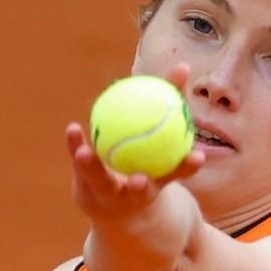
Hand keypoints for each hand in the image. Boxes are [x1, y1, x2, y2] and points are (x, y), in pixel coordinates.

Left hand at [66, 63, 204, 224]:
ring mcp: (109, 194)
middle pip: (139, 192)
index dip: (187, 168)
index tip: (197, 157)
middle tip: (139, 178)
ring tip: (84, 152)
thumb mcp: (158, 138)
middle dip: (141, 187)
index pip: (176, 176)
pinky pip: (80, 165)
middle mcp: (135, 195)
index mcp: (160, 186)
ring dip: (92, 168)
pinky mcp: (87, 188)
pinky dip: (75, 146)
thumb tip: (181, 66)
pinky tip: (73, 129)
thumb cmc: (148, 159)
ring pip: (100, 182)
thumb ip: (172, 106)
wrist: (120, 205)